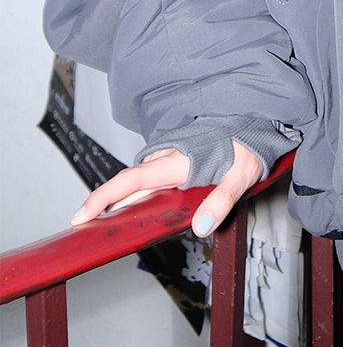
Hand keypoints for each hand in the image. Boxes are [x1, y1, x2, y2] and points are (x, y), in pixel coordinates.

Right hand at [70, 141, 263, 238]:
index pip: (133, 180)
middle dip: (105, 202)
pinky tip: (141, 206)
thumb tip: (200, 226)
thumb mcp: (242, 175)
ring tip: (108, 220)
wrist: (256, 119)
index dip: (104, 197)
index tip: (81, 215)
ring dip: (124, 198)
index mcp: (179, 161)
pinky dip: (140, 190)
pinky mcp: (178, 156)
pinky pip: (152, 175)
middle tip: (87, 225)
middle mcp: (169, 156)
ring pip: (141, 179)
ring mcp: (172, 155)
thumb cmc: (249, 145)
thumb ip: (222, 200)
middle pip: (130, 182)